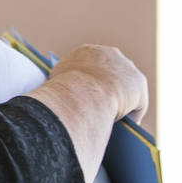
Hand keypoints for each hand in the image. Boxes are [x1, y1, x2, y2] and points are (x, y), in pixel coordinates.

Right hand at [27, 44, 147, 182]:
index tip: (84, 99)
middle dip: (107, 92)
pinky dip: (132, 115)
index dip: (86, 85)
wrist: (81, 94)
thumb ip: (56, 89)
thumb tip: (43, 105)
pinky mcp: (138, 84)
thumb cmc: (60, 94)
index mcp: (85, 52)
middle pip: (110, 76)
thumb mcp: (50, 87)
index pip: (89, 67)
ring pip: (125, 89)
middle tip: (100, 112)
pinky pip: (137, 103)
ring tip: (114, 124)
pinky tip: (126, 130)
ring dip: (122, 103)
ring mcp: (126, 67)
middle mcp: (109, 53)